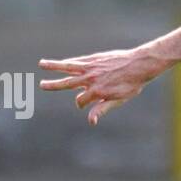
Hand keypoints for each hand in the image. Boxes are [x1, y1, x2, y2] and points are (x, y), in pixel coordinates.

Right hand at [39, 46, 165, 124]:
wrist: (139, 65)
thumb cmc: (131, 85)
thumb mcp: (118, 100)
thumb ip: (102, 109)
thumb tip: (90, 122)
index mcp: (97, 92)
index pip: (80, 101)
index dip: (81, 104)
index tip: (84, 104)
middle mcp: (91, 79)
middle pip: (67, 83)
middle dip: (53, 85)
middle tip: (41, 85)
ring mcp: (91, 68)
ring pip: (68, 67)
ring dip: (54, 66)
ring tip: (41, 63)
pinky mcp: (93, 59)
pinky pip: (77, 61)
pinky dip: (68, 62)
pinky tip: (61, 63)